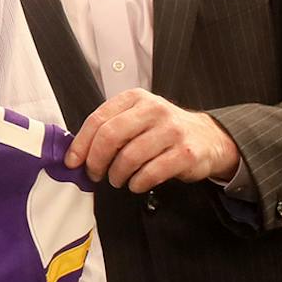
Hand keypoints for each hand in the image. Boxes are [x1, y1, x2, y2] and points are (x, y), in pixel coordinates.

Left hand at [65, 89, 240, 191]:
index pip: (98, 119)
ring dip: (117, 175)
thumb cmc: (164, 130)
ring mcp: (172, 130)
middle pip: (110, 136)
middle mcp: (154, 110)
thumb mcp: (137, 118)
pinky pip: (151, 173)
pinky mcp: (185, 153)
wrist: (208, 137)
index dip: (81, 144)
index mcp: (136, 98)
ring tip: (118, 179)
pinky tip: (136, 183)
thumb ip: (110, 128)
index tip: (73, 162)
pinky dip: (137, 183)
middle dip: (96, 161)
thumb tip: (77, 153)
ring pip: (129, 157)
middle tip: (95, 174)